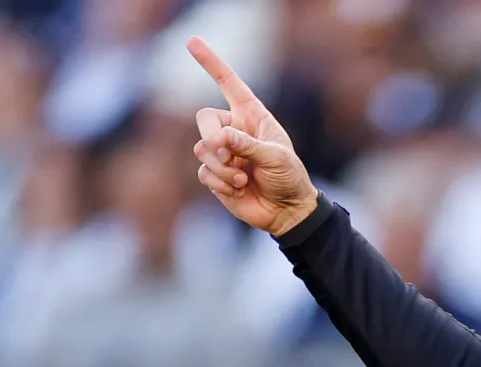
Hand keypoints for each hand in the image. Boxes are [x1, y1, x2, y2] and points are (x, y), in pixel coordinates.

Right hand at [186, 36, 318, 236]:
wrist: (287, 211)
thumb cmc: (289, 178)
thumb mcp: (276, 158)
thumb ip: (247, 145)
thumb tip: (218, 139)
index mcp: (251, 115)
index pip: (228, 82)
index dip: (211, 62)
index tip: (192, 41)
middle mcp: (233, 130)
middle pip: (203, 119)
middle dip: (212, 138)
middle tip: (228, 155)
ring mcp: (222, 152)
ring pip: (201, 149)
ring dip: (222, 168)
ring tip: (243, 179)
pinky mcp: (215, 175)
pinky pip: (204, 173)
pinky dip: (221, 183)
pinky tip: (239, 190)